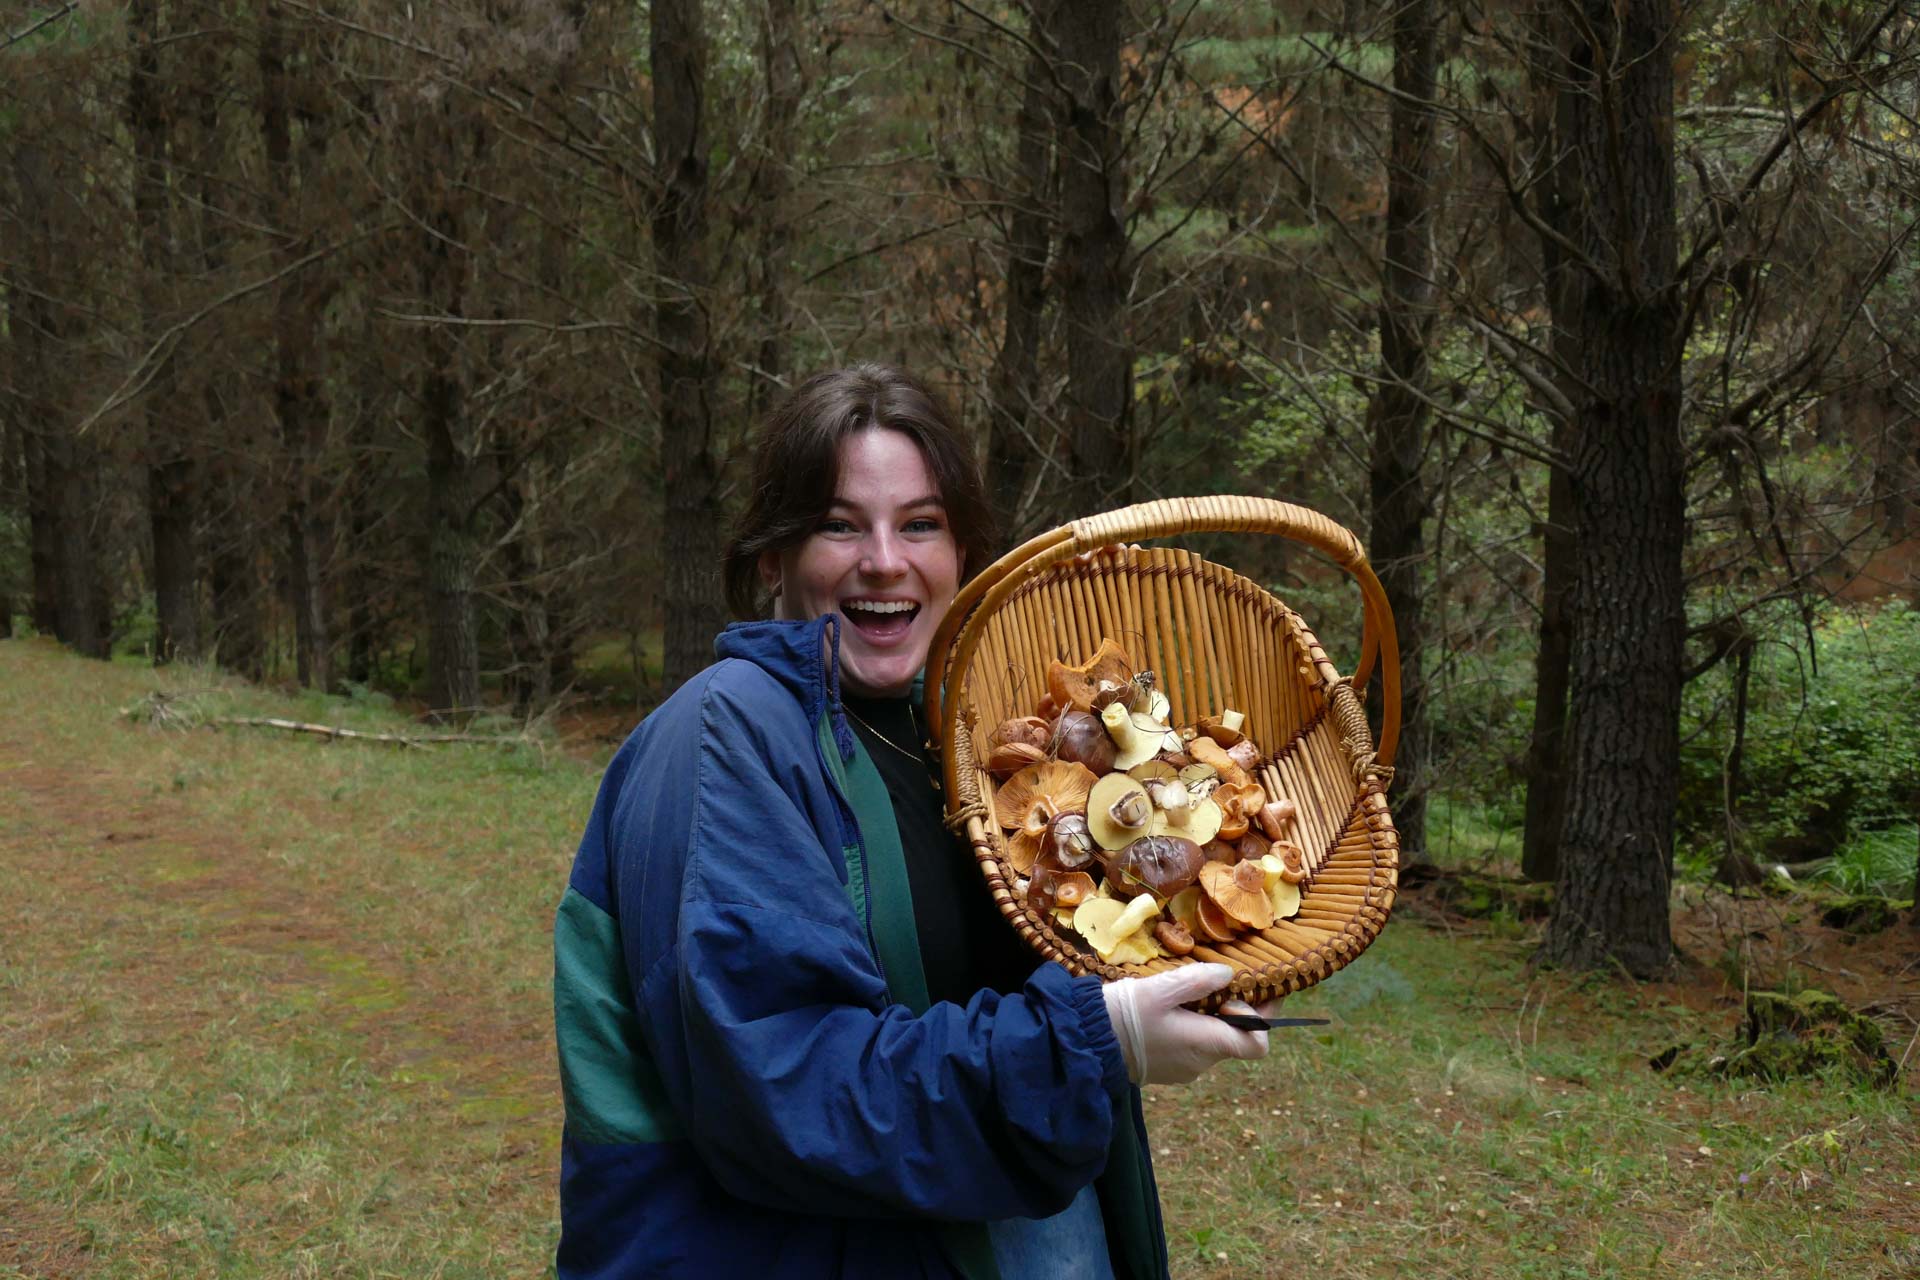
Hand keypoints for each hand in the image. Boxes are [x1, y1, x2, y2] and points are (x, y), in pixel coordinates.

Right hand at [1100, 964, 1268, 1085]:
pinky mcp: (1167, 1070)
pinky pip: (1191, 1047)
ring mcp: (1184, 1069)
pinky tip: (1169, 1008)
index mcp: (1206, 1043)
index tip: (1249, 992)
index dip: (1263, 1018)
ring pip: (1211, 1041)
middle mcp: (1201, 1063)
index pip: (1258, 1044)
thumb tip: (1228, 974)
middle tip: (1218, 979)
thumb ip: (1197, 980)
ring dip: (1208, 1017)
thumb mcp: (1160, 989)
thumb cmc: (1124, 1014)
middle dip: (1232, 1010)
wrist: (1086, 1043)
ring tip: (1188, 990)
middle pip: (1234, 1038)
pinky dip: (1190, 1027)